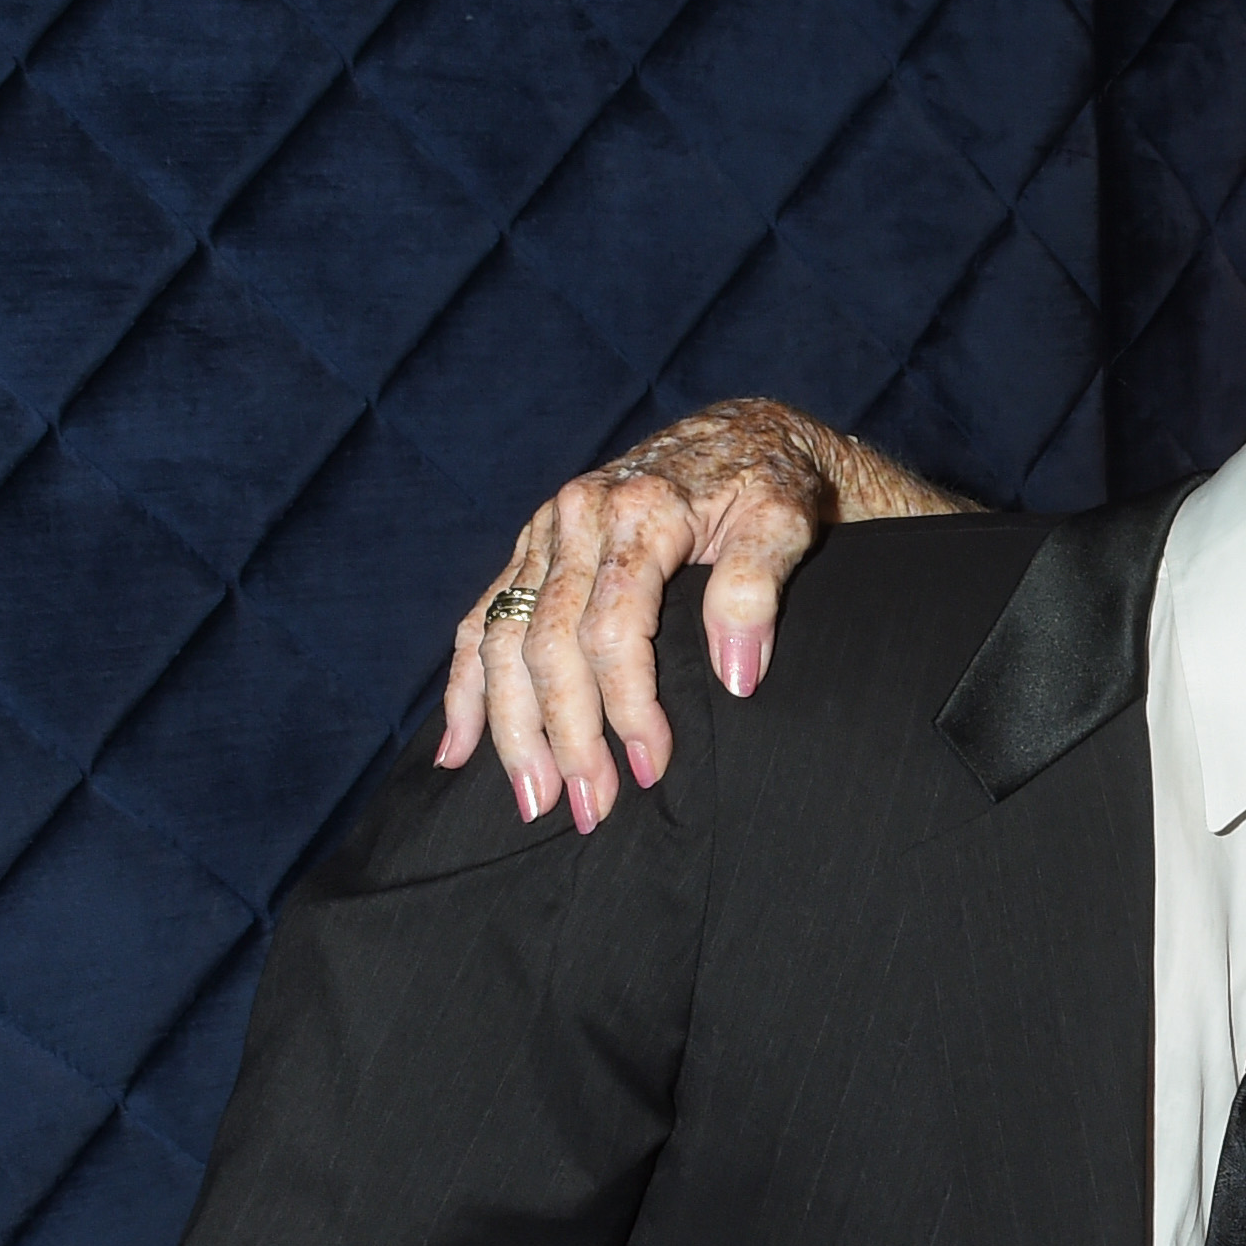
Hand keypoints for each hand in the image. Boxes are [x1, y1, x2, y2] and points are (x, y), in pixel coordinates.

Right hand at [443, 400, 959, 829]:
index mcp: (639, 510)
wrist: (742, 434)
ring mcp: (542, 533)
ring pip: (500, 639)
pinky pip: (478, 621)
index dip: (629, 706)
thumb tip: (737, 677)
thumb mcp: (787, 521)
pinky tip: (458, 752)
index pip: (615, 629)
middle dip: (564, 735)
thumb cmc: (772, 484)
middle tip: (590, 810)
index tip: (653, 769)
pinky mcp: (529, 549)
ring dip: (512, 729)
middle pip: (547, 644)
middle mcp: (575, 516)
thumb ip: (760, 588)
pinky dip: (464, 688)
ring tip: (536, 802)